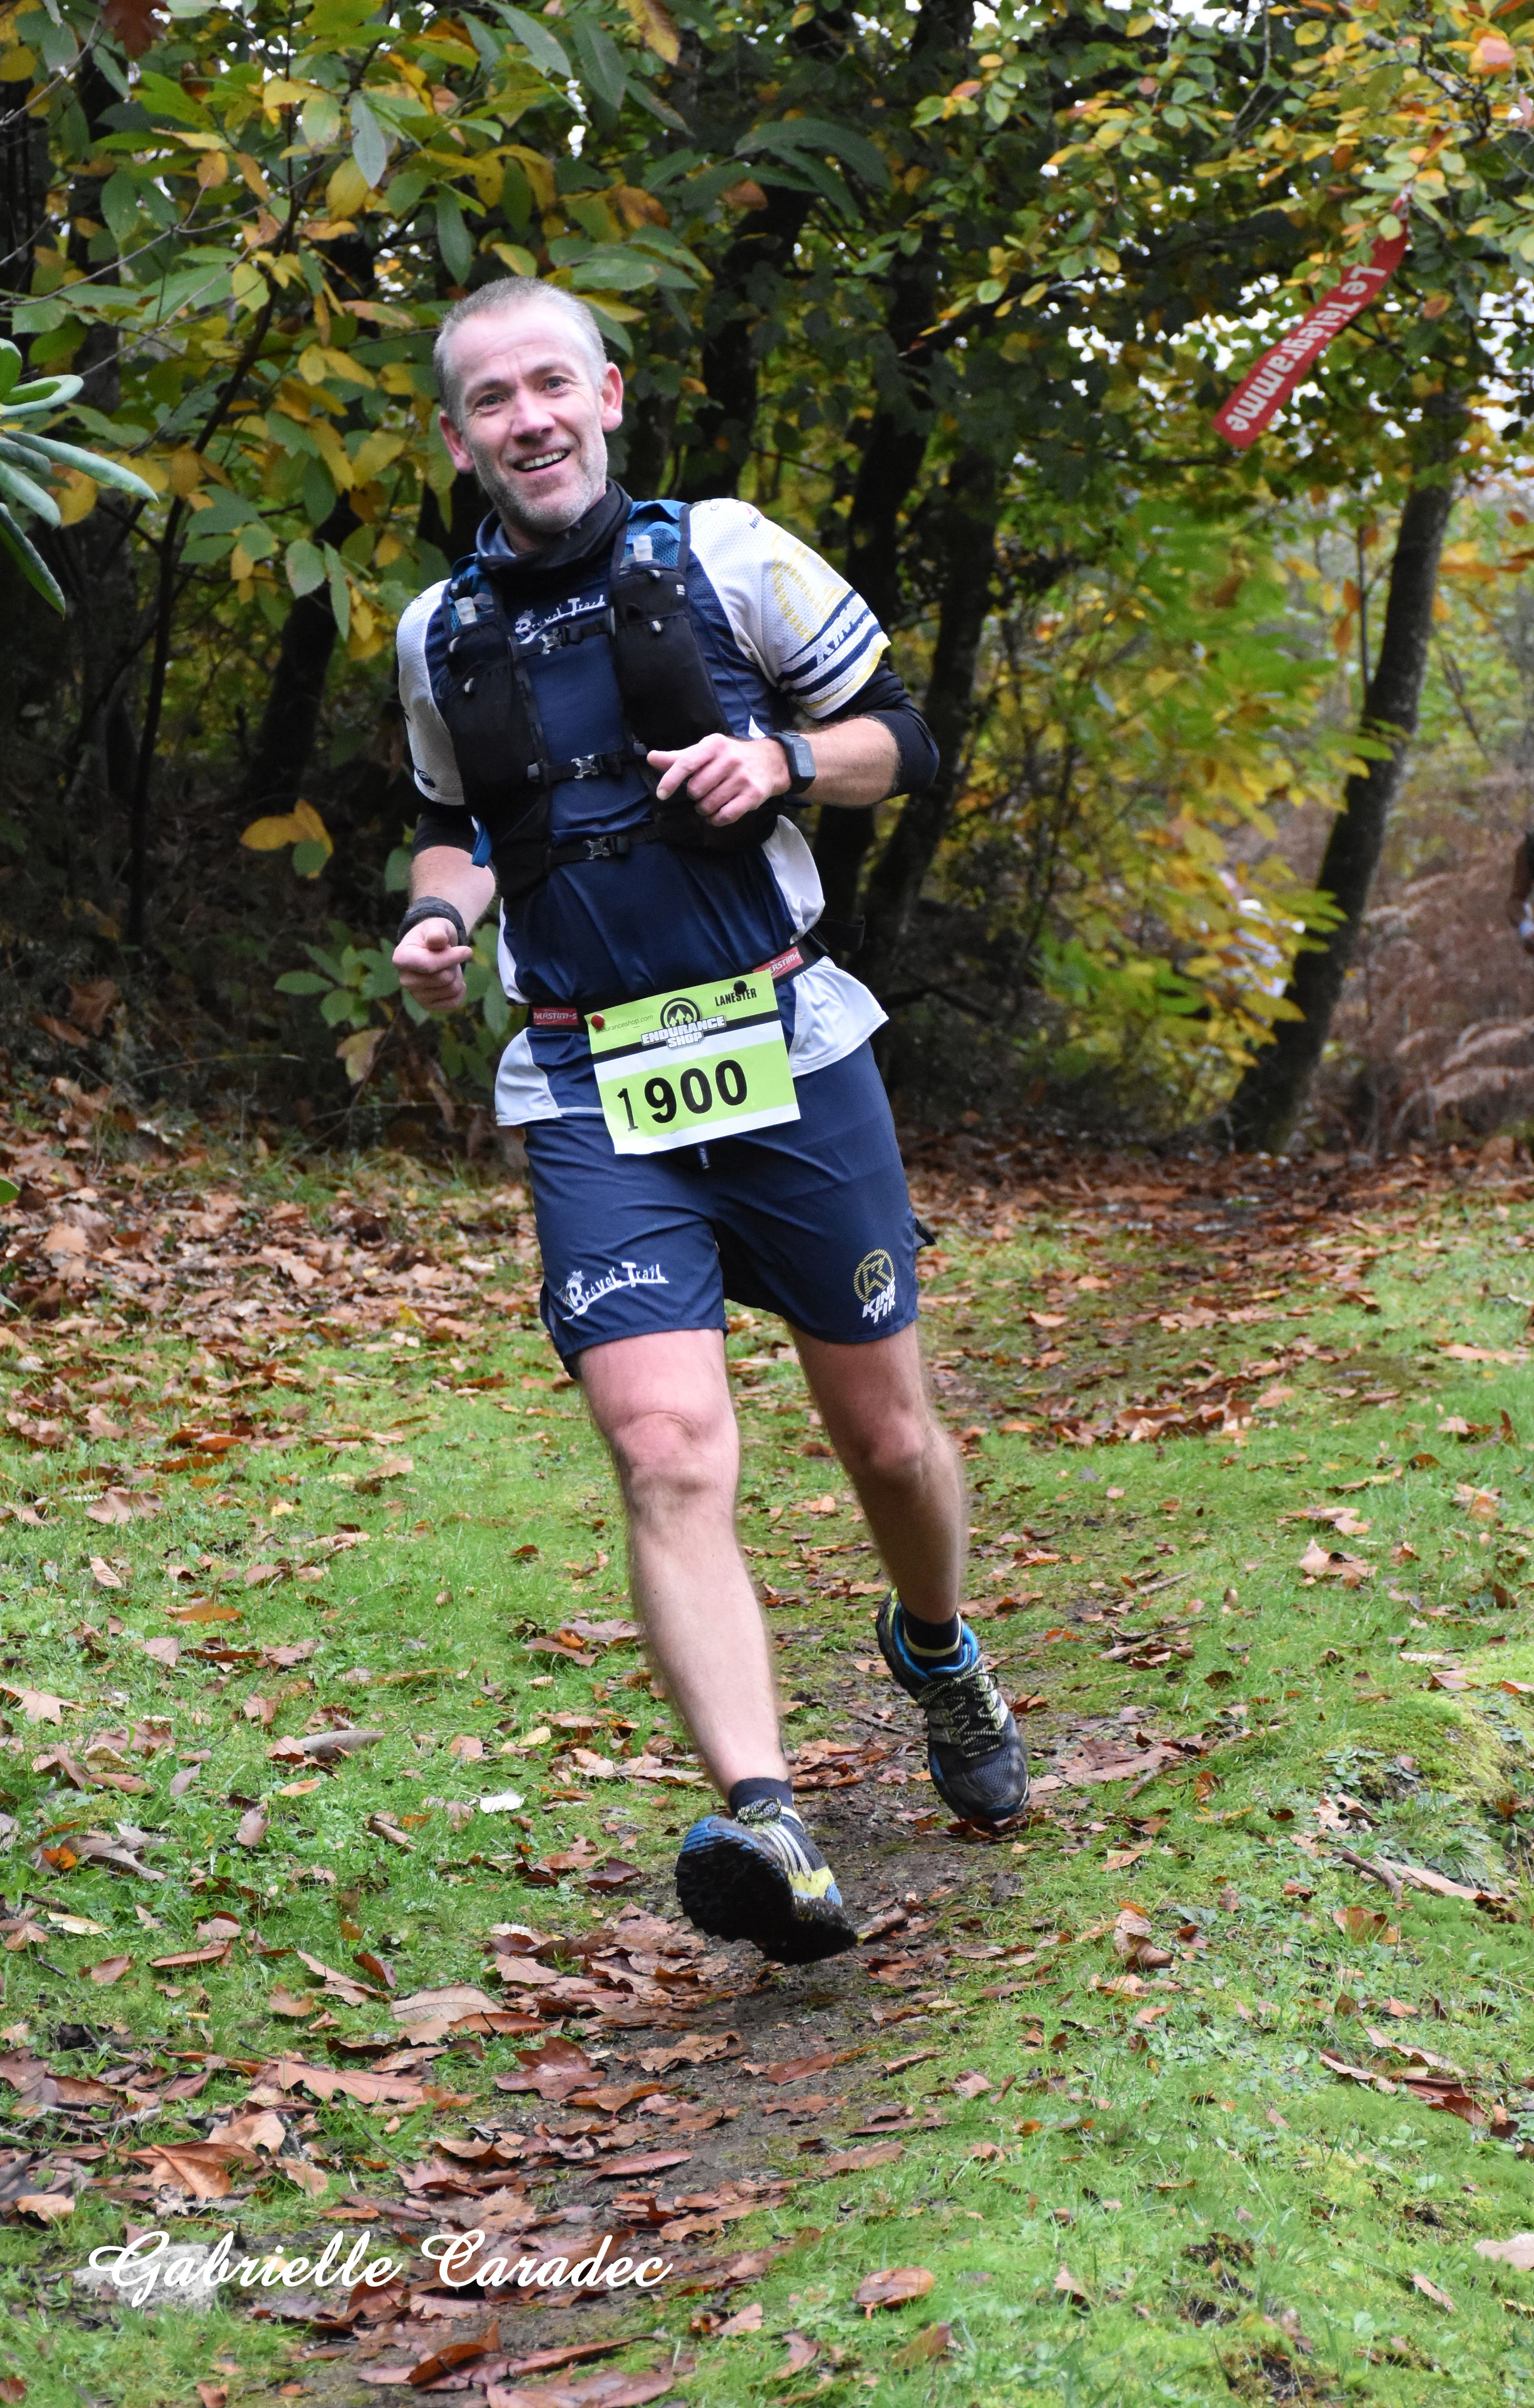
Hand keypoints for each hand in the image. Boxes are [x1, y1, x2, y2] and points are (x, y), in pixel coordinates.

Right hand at [393, 919, 471, 1011]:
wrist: (432, 947)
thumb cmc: (433, 935)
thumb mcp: (435, 926)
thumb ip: (436, 932)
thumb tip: (437, 939)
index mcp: (401, 958)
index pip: (429, 965)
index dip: (452, 958)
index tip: (467, 950)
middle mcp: (405, 980)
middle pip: (444, 978)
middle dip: (453, 964)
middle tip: (448, 955)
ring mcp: (416, 995)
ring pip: (451, 989)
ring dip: (457, 975)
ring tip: (448, 965)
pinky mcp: (428, 1005)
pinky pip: (454, 1002)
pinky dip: (460, 990)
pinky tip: (454, 979)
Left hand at [648, 734, 792, 825]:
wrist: (769, 761)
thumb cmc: (729, 757)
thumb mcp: (705, 751)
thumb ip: (678, 758)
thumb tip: (651, 757)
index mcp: (713, 745)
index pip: (686, 764)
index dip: (670, 780)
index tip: (661, 794)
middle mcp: (729, 759)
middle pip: (696, 789)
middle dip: (694, 796)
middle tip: (701, 792)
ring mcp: (743, 778)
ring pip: (710, 805)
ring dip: (705, 809)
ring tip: (710, 803)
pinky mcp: (753, 795)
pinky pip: (726, 815)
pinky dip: (716, 819)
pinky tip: (716, 815)